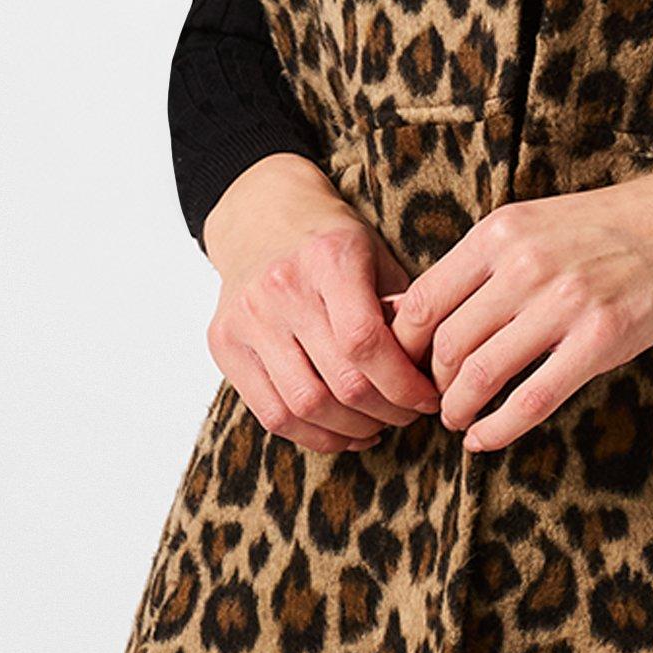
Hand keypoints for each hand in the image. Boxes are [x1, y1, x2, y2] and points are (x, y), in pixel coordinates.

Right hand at [204, 153, 446, 453]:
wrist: (261, 216)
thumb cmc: (332, 242)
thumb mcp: (377, 257)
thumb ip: (401, 311)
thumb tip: (429, 372)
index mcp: (327, 259)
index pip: (366, 343)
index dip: (403, 384)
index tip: (427, 398)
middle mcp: (280, 289)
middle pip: (340, 382)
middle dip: (386, 412)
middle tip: (408, 415)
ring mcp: (246, 319)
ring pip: (304, 407)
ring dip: (351, 430)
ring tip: (377, 426)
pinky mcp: (223, 344)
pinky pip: (271, 414)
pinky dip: (312, 435)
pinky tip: (342, 432)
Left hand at [388, 138, 652, 453]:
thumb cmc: (624, 222)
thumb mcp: (543, 223)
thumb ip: (486, 263)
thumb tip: (416, 310)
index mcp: (502, 230)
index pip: (422, 301)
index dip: (404, 347)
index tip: (407, 369)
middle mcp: (524, 263)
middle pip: (445, 344)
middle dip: (430, 386)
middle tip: (434, 404)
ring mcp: (565, 301)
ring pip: (481, 374)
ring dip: (458, 410)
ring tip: (457, 422)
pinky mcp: (604, 338)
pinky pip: (534, 398)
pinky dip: (499, 428)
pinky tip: (486, 439)